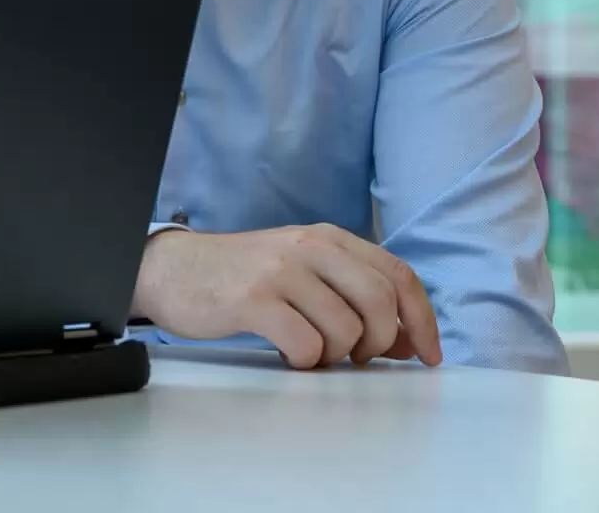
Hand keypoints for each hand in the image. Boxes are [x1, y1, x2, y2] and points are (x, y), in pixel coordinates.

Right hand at [133, 224, 442, 369]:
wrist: (170, 270)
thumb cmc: (240, 277)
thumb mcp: (300, 268)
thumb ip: (350, 293)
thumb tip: (407, 341)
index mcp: (327, 237)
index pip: (398, 274)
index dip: (423, 320)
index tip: (427, 355)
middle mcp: (307, 247)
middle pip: (381, 301)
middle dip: (382, 342)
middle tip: (359, 358)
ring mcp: (279, 271)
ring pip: (346, 329)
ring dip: (337, 355)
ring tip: (310, 350)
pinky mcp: (252, 299)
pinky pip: (306, 343)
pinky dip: (305, 360)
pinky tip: (286, 353)